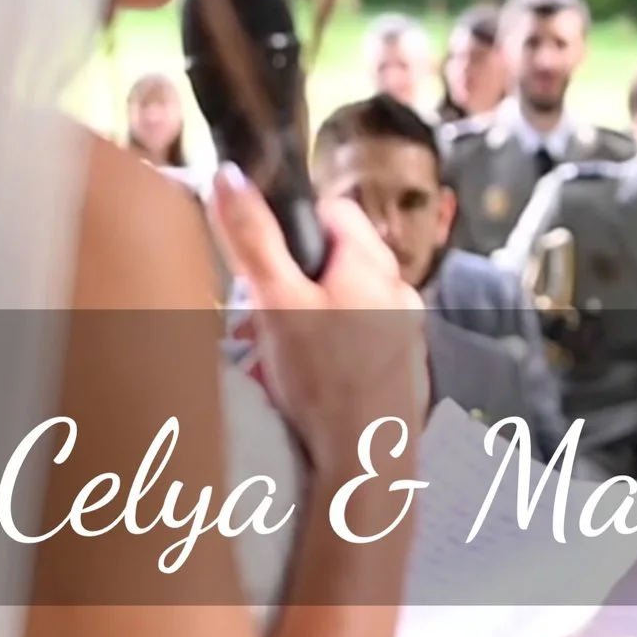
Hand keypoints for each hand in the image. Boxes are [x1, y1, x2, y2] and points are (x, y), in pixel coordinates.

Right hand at [211, 164, 427, 484]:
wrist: (367, 462)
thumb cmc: (326, 380)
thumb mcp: (275, 302)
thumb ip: (252, 237)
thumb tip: (230, 175)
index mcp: (374, 264)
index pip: (335, 211)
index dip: (296, 226)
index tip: (267, 258)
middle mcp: (400, 291)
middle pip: (338, 260)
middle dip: (294, 280)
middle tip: (261, 314)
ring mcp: (406, 333)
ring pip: (347, 303)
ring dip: (309, 318)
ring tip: (276, 356)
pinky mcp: (403, 370)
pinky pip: (360, 341)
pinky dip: (331, 351)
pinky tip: (308, 382)